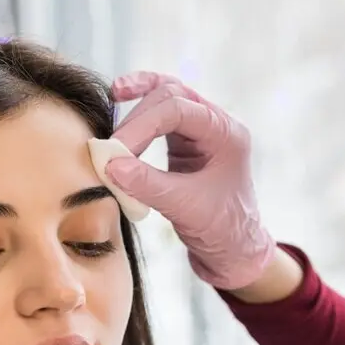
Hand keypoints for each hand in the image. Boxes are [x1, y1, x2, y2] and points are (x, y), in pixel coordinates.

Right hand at [94, 71, 274, 290]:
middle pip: (171, 95)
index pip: (179, 109)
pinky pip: (161, 112)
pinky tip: (119, 96)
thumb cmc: (222, 229)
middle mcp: (217, 124)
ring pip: (165, 96)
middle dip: (137, 118)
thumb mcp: (184, 207)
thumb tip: (110, 164)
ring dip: (137, 106)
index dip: (142, 125)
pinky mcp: (186, 140)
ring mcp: (201, 130)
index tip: (116, 150)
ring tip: (112, 116)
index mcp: (227, 134)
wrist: (234, 249)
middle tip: (111, 148)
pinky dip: (140, 108)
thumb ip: (148, 184)